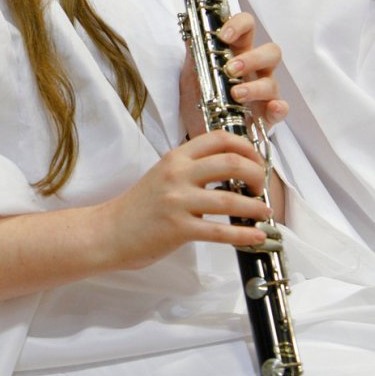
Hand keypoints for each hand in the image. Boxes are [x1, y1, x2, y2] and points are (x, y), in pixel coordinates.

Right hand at [98, 129, 270, 268]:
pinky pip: (219, 231)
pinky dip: (243, 235)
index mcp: (176, 157)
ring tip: (264, 212)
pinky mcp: (178, 228)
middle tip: (261, 186)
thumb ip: (192, 168)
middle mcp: (178, 174)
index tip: (256, 160)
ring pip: (230, 199)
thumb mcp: (164, 174)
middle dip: (256, 174)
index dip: (246, 147)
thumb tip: (231, 169)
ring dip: (255, 206)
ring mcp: (178, 201)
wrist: (110, 231)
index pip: (219, 139)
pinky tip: (255, 237)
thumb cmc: (139, 206)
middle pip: (231, 163)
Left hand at [180, 11, 287, 137]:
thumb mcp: (191, 72)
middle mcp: (255, 69)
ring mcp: (263, 92)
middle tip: (230, 69)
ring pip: (272, 82)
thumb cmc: (200, 95)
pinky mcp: (266, 114)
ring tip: (235, 94)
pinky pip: (281, 109)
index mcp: (238, 51)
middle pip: (270, 52)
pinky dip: (278, 108)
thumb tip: (191, 30)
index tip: (224, 35)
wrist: (197, 127)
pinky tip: (271, 108)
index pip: (248, 27)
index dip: (240, 25)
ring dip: (254, 87)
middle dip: (252, 58)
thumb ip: (194, 52)